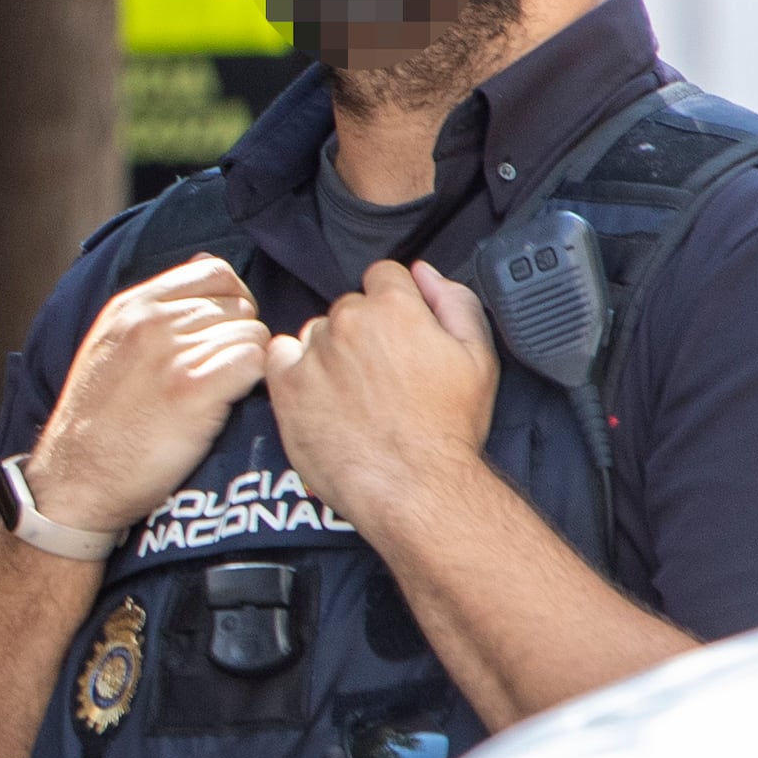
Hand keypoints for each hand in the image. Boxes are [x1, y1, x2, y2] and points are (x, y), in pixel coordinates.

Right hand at [26, 252, 274, 534]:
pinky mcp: (193, 390)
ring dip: (247, 364)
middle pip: (239, 305)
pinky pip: (254, 362)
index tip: (222, 334)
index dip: (232, 302)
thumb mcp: (109, 345)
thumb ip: (154, 309)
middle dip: (240, 337)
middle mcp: (151, 321)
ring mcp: (171, 354)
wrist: (76, 479)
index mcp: (131, 306)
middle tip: (221, 374)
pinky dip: (255, 383)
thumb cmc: (97, 421)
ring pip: (252, 334)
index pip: (214, 271)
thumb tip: (205, 265)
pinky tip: (231, 403)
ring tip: (222, 394)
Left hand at [265, 260, 500, 531]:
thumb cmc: (448, 427)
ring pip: (316, 332)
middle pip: (350, 307)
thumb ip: (454, 302)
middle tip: (384, 372)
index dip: (396, 302)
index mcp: (395, 308)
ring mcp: (312, 353)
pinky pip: (279, 356)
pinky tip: (320, 393)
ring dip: (330, 350)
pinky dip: (295, 368)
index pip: (384, 275)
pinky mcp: (285, 386)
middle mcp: (347, 322)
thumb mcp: (478, 357)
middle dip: (365, 330)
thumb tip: (425, 272)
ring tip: (356, 393)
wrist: (412, 484)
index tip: (401, 333)